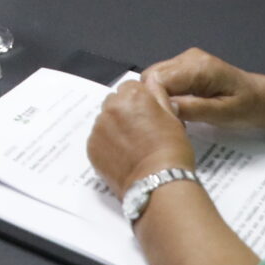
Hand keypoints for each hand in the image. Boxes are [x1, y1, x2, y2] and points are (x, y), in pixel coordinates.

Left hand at [87, 74, 196, 198]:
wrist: (158, 182)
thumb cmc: (172, 149)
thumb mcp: (172, 117)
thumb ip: (158, 95)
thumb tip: (151, 82)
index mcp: (132, 96)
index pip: (129, 87)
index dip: (139, 100)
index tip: (147, 114)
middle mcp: (110, 107)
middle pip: (114, 102)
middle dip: (124, 111)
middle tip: (139, 131)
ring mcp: (98, 128)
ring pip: (104, 121)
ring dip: (114, 128)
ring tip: (131, 147)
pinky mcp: (91, 147)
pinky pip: (98, 140)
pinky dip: (107, 145)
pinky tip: (122, 157)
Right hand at [141, 48, 264, 128]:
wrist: (262, 97)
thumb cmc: (249, 106)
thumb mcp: (224, 113)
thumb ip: (195, 109)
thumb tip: (167, 109)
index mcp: (199, 67)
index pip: (158, 79)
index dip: (154, 101)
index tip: (161, 122)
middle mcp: (189, 58)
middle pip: (151, 76)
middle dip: (154, 100)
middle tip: (166, 122)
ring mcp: (186, 60)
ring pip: (154, 78)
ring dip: (158, 98)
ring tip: (172, 118)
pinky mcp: (184, 67)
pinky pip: (163, 79)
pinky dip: (164, 95)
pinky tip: (176, 110)